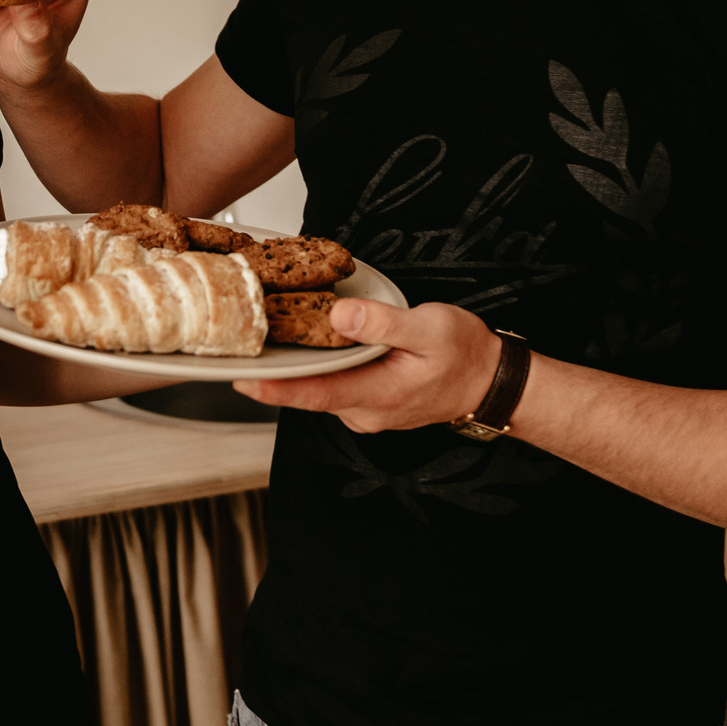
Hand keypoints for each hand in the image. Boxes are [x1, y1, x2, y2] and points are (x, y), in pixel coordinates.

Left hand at [235, 301, 506, 433]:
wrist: (489, 381)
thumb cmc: (465, 355)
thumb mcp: (430, 327)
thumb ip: (383, 323)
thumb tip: (340, 315)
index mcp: (378, 394)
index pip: (315, 394)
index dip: (274, 389)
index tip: (241, 380)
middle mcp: (365, 410)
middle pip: (307, 392)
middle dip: (271, 373)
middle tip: (237, 347)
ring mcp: (365, 409)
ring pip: (318, 389)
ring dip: (291, 369)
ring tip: (259, 340)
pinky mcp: (366, 401)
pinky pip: (331, 386)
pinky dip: (313, 368)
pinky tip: (299, 345)